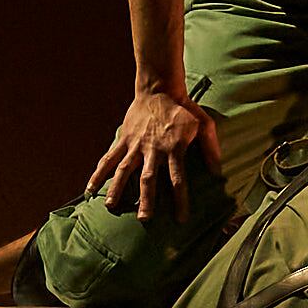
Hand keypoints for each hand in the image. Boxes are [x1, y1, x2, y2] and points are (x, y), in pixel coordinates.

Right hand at [88, 83, 221, 219]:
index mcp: (174, 148)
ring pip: (125, 170)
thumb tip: (217, 171)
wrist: (159, 88)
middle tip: (144, 219)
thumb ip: (211, 147)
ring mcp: (136, 145)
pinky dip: (99, 172)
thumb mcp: (204, 124)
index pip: (178, 179)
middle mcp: (154, 149)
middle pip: (149, 179)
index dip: (180, 200)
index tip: (181, 219)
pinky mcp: (124, 139)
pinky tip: (90, 188)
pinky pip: (110, 158)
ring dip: (118, 188)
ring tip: (111, 207)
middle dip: (147, 200)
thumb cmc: (184, 109)